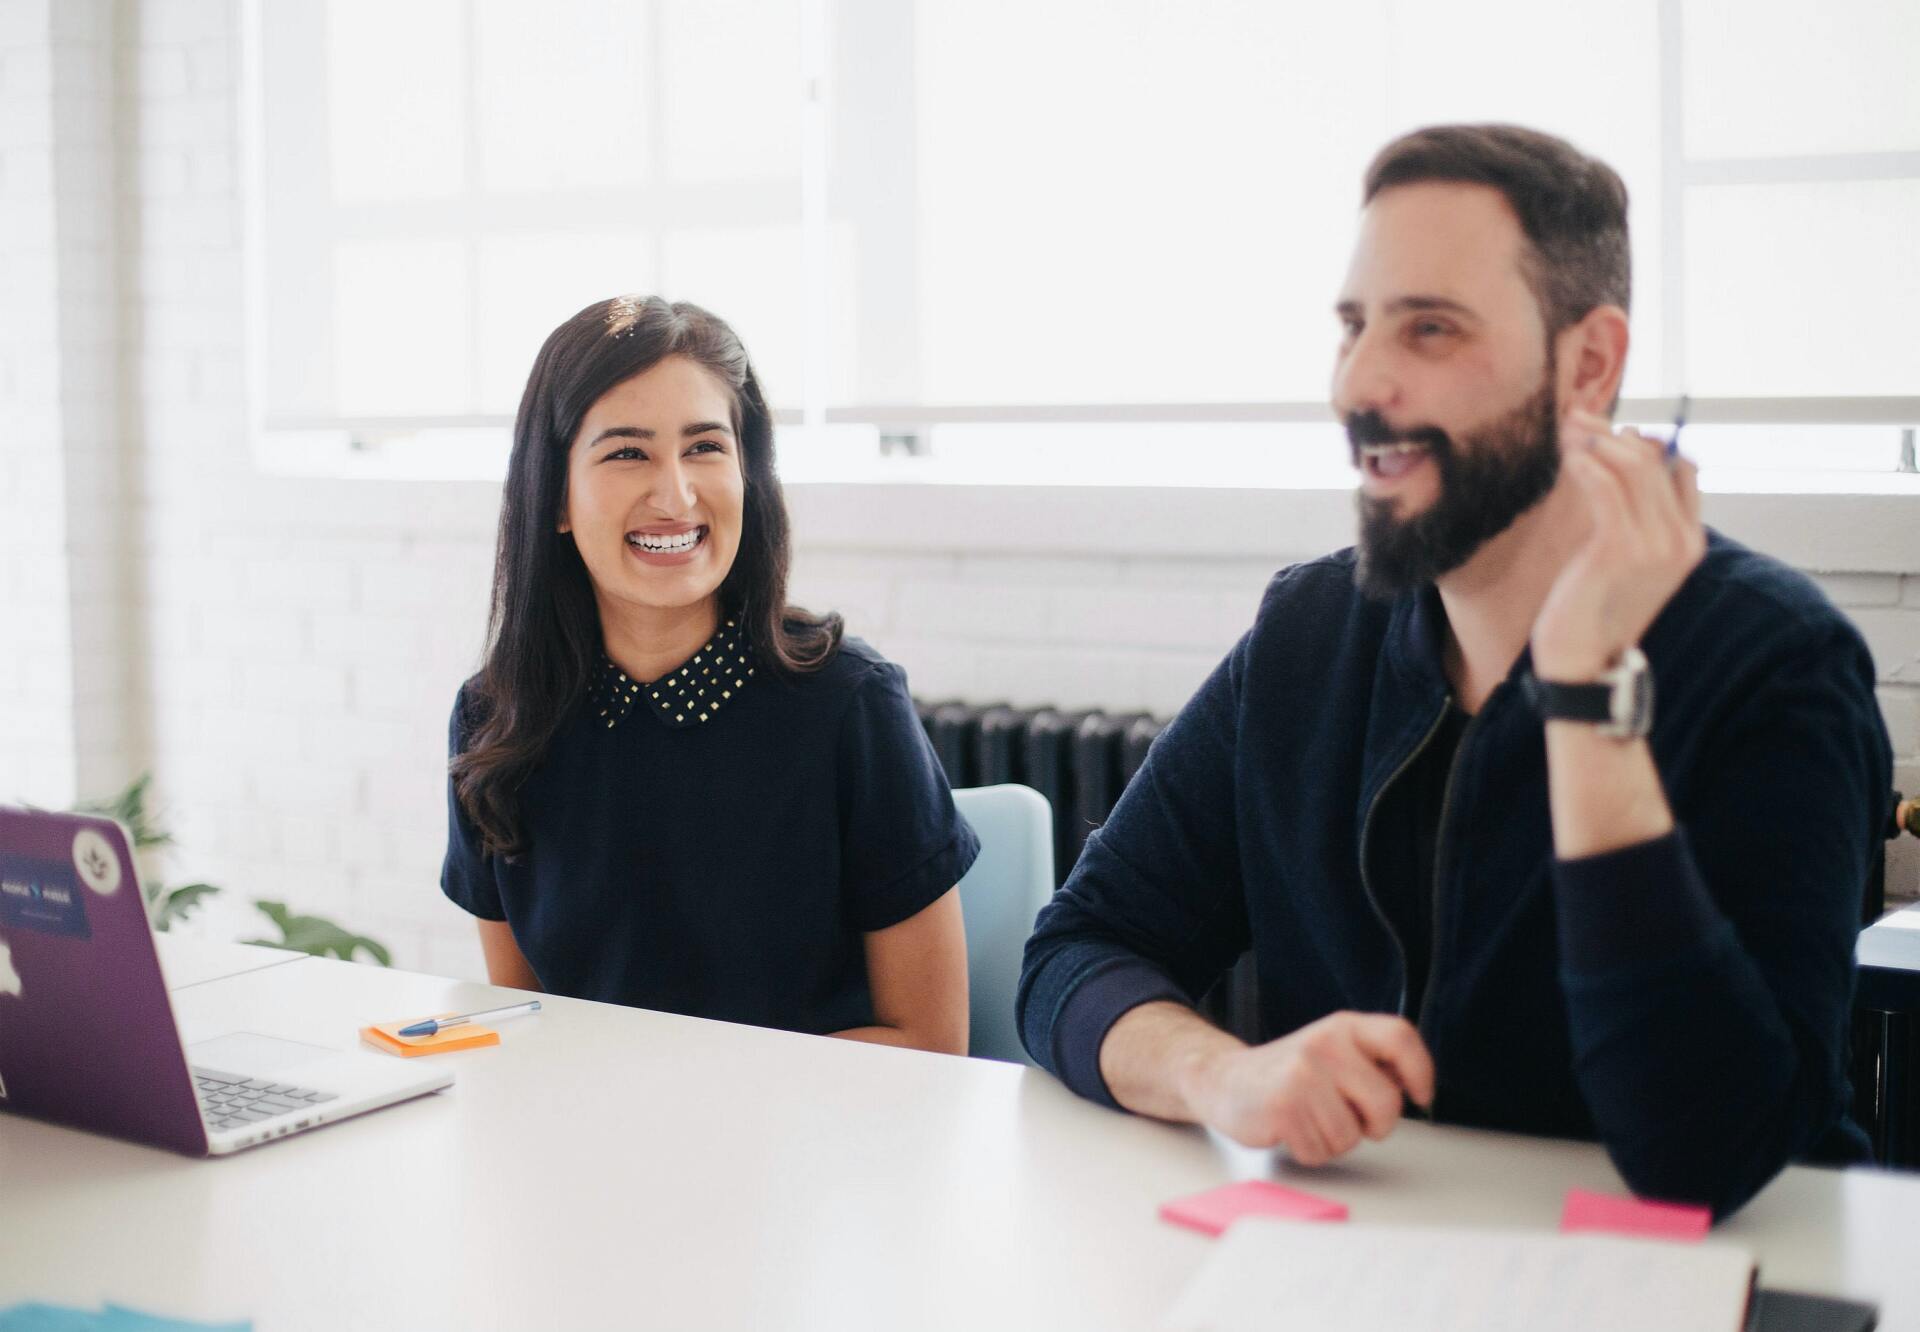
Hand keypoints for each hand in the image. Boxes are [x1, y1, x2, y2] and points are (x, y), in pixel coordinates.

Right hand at [1183, 1012, 1434, 1164]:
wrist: (1224, 1080)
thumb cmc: (1288, 1075)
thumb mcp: (1333, 1053)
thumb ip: (1371, 1063)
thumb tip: (1413, 1085)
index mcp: (1343, 1028)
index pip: (1400, 1037)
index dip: (1421, 1070)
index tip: (1420, 1096)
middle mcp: (1325, 1044)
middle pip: (1387, 1103)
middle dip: (1375, 1125)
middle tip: (1349, 1118)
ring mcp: (1302, 1074)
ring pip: (1352, 1136)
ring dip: (1334, 1140)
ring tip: (1309, 1119)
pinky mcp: (1283, 1107)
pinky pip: (1321, 1151)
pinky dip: (1309, 1151)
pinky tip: (1291, 1129)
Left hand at [1531, 407, 1704, 680]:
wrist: (1581, 662)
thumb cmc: (1593, 609)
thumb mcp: (1623, 561)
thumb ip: (1632, 519)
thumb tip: (1621, 465)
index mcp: (1689, 541)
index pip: (1681, 469)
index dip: (1646, 442)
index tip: (1608, 432)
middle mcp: (1680, 540)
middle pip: (1655, 461)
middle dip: (1612, 432)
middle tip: (1576, 418)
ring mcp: (1654, 544)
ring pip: (1631, 466)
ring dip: (1594, 439)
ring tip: (1565, 429)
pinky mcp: (1619, 548)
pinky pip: (1606, 486)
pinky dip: (1585, 462)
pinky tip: (1568, 455)